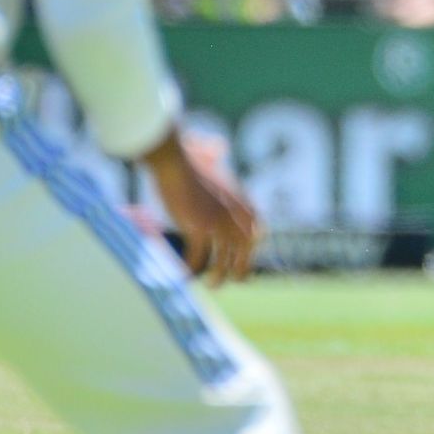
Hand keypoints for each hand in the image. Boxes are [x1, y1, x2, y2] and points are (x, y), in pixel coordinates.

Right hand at [143, 129, 261, 285]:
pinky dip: (190, 270)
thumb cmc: (189, 163)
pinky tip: (184, 276)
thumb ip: (223, 172)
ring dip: (217, 277)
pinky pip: (197, 259)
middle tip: (232, 280)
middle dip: (240, 270)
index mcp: (245, 203)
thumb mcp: (215, 170)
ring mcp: (220, 223)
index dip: (252, 251)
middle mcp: (237, 216)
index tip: (244, 263)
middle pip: (244, 253)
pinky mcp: (200, 228)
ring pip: (222, 262)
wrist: (175, 159)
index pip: (258, 234)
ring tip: (211, 285)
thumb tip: (220, 148)